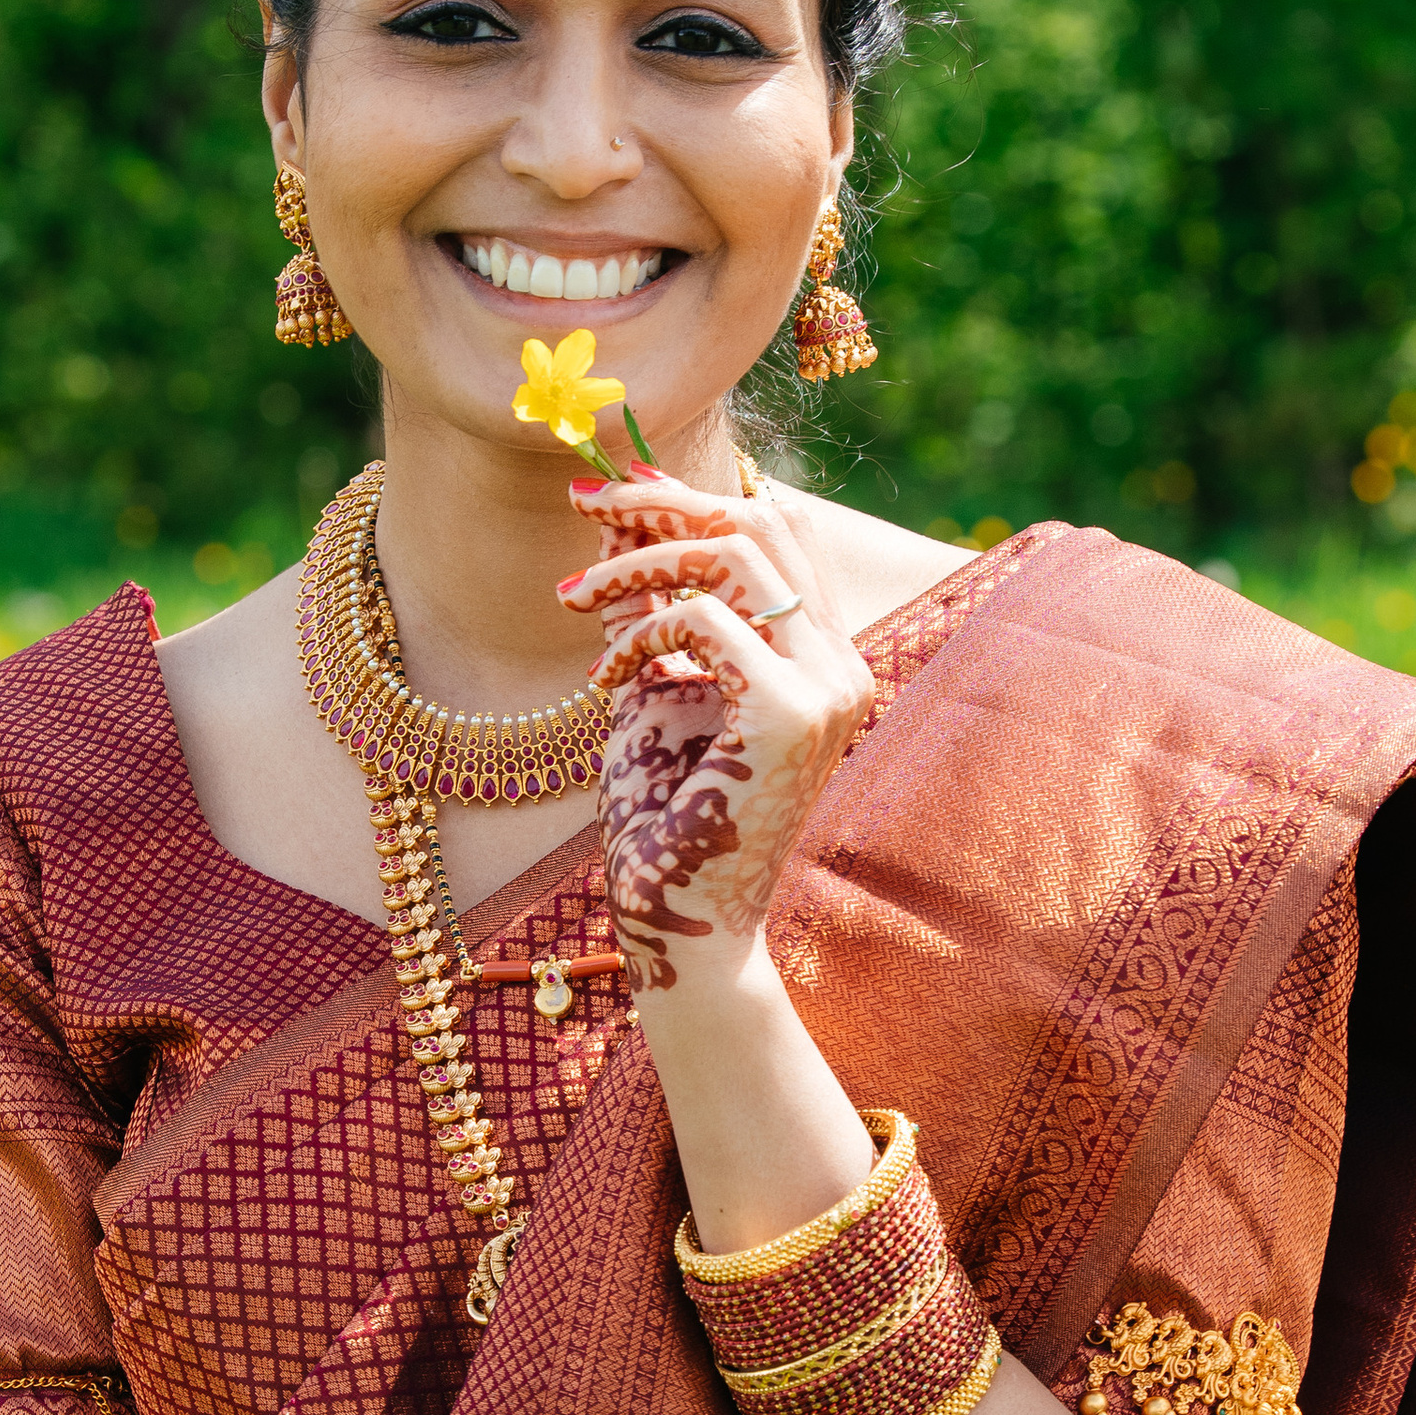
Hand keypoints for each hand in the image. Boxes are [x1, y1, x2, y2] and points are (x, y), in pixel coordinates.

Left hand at [557, 468, 872, 995]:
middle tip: (584, 500)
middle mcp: (842, 664)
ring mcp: (828, 686)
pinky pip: (703, 618)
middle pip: (762, 521)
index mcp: (824, 657)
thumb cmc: (666, 821)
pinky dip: (638, 632)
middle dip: (665, 500)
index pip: (773, 534)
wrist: (682, 923)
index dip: (690, 497)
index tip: (612, 491)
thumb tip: (617, 522)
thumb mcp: (653, 690)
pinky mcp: (790, 712)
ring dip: (639, 561)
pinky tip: (604, 677)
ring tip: (573, 598)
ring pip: (735, 553)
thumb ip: (649, 612)